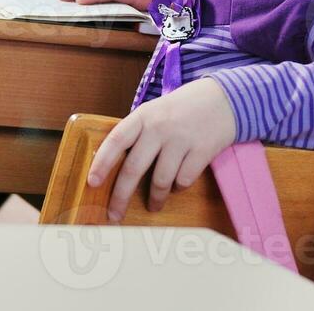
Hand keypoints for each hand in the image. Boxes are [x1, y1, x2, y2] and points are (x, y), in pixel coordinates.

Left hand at [87, 78, 237, 219]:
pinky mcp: (202, 151)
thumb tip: (113, 166)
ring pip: (161, 180)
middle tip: (114, 214)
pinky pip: (184, 180)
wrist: (221, 99)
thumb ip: (137, 133)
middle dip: (120, 196)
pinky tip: (178, 184)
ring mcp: (181, 139)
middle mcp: (159, 127)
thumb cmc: (180, 109)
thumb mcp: (154, 112)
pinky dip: (179, 187)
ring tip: (154, 205)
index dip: (102, 162)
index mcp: (142, 116)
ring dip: (155, 198)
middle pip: (134, 168)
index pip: (116, 140)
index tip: (92, 183)